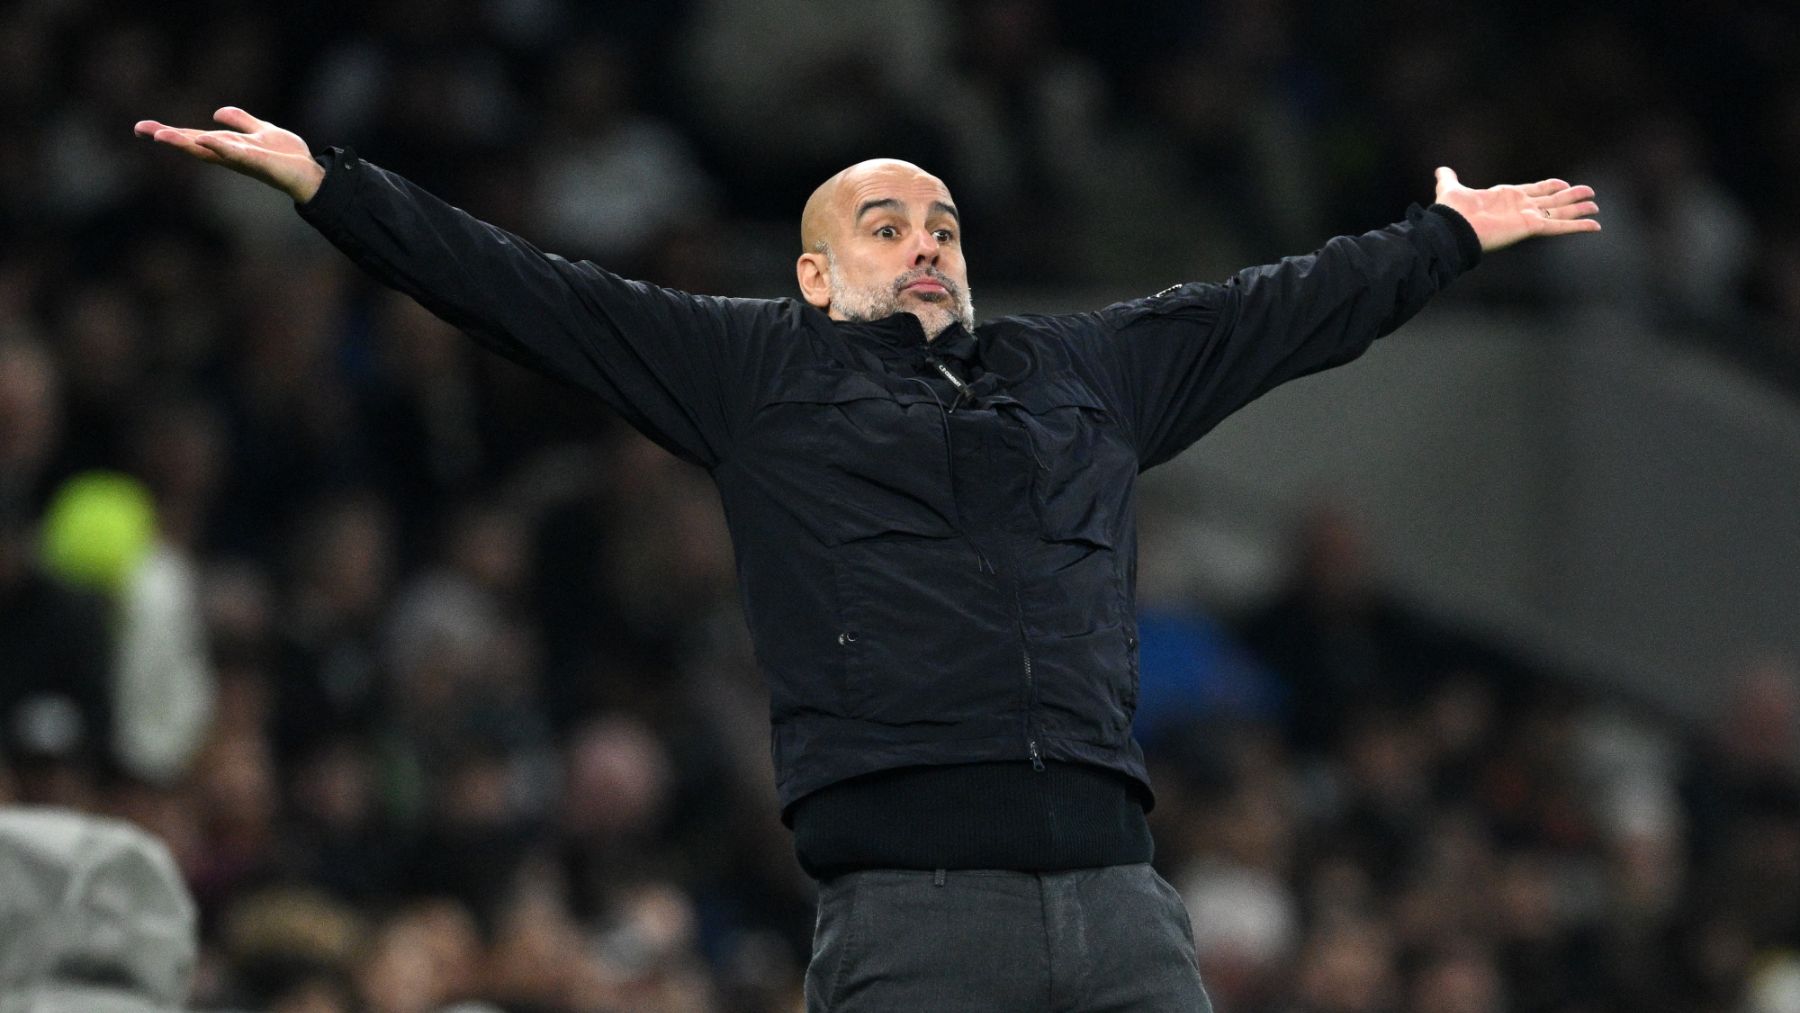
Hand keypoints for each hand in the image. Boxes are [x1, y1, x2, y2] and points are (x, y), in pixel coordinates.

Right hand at [133, 107, 325, 202]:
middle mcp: (230, 155)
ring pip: (209, 150)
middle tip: (141, 130)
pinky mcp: (258, 162)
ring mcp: (242, 159)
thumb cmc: (286, 156)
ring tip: (161, 135)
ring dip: (185, 142)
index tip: (142, 127)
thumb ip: (240, 121)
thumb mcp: (261, 130)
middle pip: (194, 144)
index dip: (170, 132)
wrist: (311, 172)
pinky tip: (204, 138)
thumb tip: (216, 112)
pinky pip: (236, 153)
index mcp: (228, 147)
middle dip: (168, 137)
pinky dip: (220, 146)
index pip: (193, 137)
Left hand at [1432, 167, 1599, 252]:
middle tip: (1590, 194)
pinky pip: (1559, 226)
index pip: (1534, 190)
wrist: (1452, 228)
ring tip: (1596, 206)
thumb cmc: (1452, 212)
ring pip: (1560, 211)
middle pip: (1552, 200)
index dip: (1549, 186)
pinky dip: (1577, 226)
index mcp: (1507, 197)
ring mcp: (1528, 217)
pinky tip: (1595, 226)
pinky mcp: (1531, 226)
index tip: (1563, 182)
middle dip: (1570, 197)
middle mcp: (1520, 208)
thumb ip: (1448, 179)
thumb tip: (1440, 171)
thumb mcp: (1450, 189)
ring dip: (1578, 209)